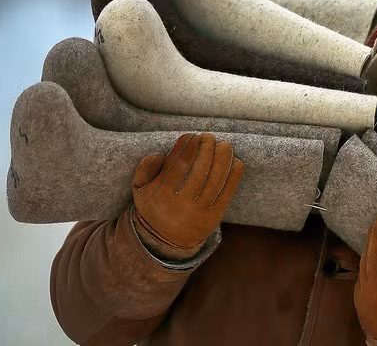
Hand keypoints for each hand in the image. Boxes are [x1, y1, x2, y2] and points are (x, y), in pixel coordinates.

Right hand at [132, 133, 243, 250]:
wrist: (166, 240)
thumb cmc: (155, 206)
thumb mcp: (140, 189)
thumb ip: (144, 169)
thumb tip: (159, 154)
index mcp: (161, 195)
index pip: (177, 165)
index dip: (186, 147)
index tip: (192, 135)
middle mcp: (180, 205)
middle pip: (199, 170)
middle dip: (207, 148)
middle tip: (209, 136)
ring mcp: (199, 212)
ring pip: (215, 180)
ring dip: (223, 158)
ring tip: (224, 144)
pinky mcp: (214, 217)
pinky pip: (227, 193)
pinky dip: (234, 176)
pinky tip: (236, 161)